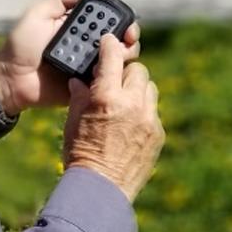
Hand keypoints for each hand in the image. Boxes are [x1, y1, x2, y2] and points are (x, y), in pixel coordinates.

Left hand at [0, 0, 140, 115]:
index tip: (126, 23)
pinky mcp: (87, 86)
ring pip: (119, 60)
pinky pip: (107, 82)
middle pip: (119, 38)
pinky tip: (109, 75)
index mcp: (78, 25)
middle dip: (129, 38)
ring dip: (124, 57)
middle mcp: (88, 44)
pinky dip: (114, 78)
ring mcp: (89, 66)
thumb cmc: (20, 44)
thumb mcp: (37, 13)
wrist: (10, 79)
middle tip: (127, 41)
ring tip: (116, 58)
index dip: (121, 18)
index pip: (108, 18)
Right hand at [62, 35, 164, 202]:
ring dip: (137, 90)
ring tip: (124, 104)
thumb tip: (81, 81)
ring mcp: (149, 119)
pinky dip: (143, 111)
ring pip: (149, 89)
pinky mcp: (158, 133)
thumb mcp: (72, 121)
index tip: (108, 41)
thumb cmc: (80, 155)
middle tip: (114, 82)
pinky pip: (153, 111)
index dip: (109, 45)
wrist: (100, 191)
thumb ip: (80, 96)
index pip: (112, 57)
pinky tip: (130, 124)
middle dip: (125, 72)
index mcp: (106, 97)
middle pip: (137, 70)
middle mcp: (132, 104)